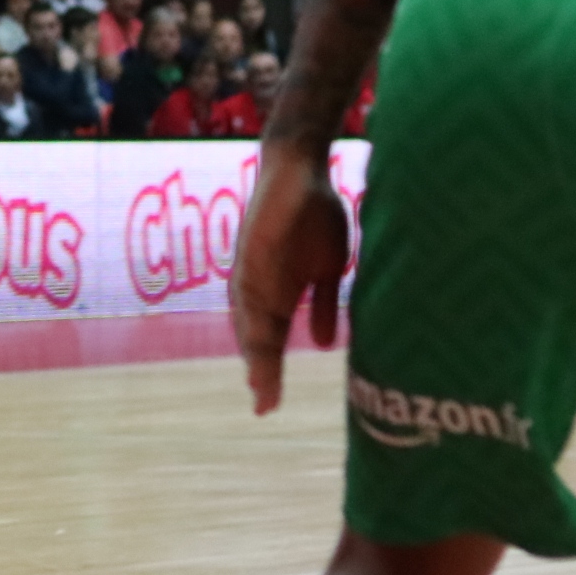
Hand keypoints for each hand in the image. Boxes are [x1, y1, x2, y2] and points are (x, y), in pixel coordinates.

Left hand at [231, 141, 349, 416]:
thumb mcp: (326, 267)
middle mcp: (257, 284)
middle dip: (260, 369)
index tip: (268, 407)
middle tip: (263, 405)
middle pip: (256, 335)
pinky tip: (257, 328)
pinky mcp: (252, 245)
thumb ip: (320, 303)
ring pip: (249, 314)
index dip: (269, 372)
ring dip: (253, 346)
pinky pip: (251, 279)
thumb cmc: (313, 216)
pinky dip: (252, 305)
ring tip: (259, 379)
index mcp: (275, 292)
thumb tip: (325, 344)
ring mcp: (252, 265)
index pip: (271, 340)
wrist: (299, 167)